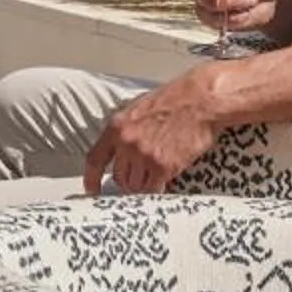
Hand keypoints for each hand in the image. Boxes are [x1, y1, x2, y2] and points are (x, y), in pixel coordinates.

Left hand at [83, 68, 223, 194]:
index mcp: (117, 126)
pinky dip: (158, 188)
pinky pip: (153, 189)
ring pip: (135, 186)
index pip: (96, 159)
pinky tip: (164, 180)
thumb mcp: (138, 108)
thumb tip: (118, 148)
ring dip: (144, 185)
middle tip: (140, 176)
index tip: (92, 190)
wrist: (199, 101)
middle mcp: (127, 142)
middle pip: (118, 177)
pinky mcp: (163, 166)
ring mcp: (144, 156)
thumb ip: (125, 130)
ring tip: (156, 174)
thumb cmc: (174, 100)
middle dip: (128, 180)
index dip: (91, 178)